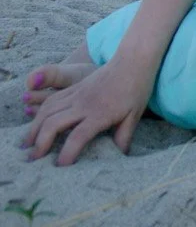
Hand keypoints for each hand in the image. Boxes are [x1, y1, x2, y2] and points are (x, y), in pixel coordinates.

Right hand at [19, 57, 150, 164]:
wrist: (133, 59)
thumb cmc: (136, 88)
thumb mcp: (134, 115)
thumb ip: (124, 136)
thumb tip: (120, 156)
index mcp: (100, 113)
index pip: (78, 136)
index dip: (67, 153)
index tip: (60, 167)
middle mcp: (84, 104)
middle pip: (53, 124)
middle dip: (40, 143)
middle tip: (33, 159)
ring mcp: (76, 94)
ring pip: (46, 111)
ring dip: (34, 128)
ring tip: (27, 145)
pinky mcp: (73, 88)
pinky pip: (51, 101)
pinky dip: (39, 114)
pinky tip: (36, 125)